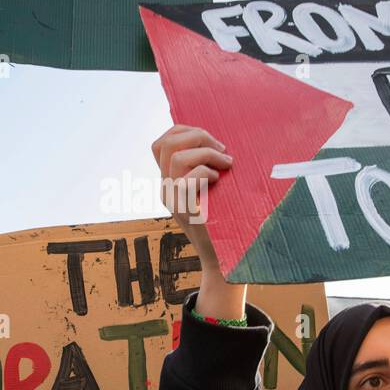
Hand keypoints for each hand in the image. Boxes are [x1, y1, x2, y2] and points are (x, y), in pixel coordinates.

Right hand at [151, 125, 246, 318]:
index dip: (182, 130)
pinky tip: (219, 180)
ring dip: (207, 153)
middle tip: (222, 150)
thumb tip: (220, 143)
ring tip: (226, 164)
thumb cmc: (227, 222)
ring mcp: (172, 200)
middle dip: (198, 136)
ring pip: (177, 157)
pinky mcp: (184, 211)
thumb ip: (207, 169)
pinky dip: (205, 171)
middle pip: (166, 144)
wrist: (224, 258)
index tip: (209, 139)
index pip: (161, 143)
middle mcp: (166, 189)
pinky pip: (187, 178)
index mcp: (170, 181)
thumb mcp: (213, 190)